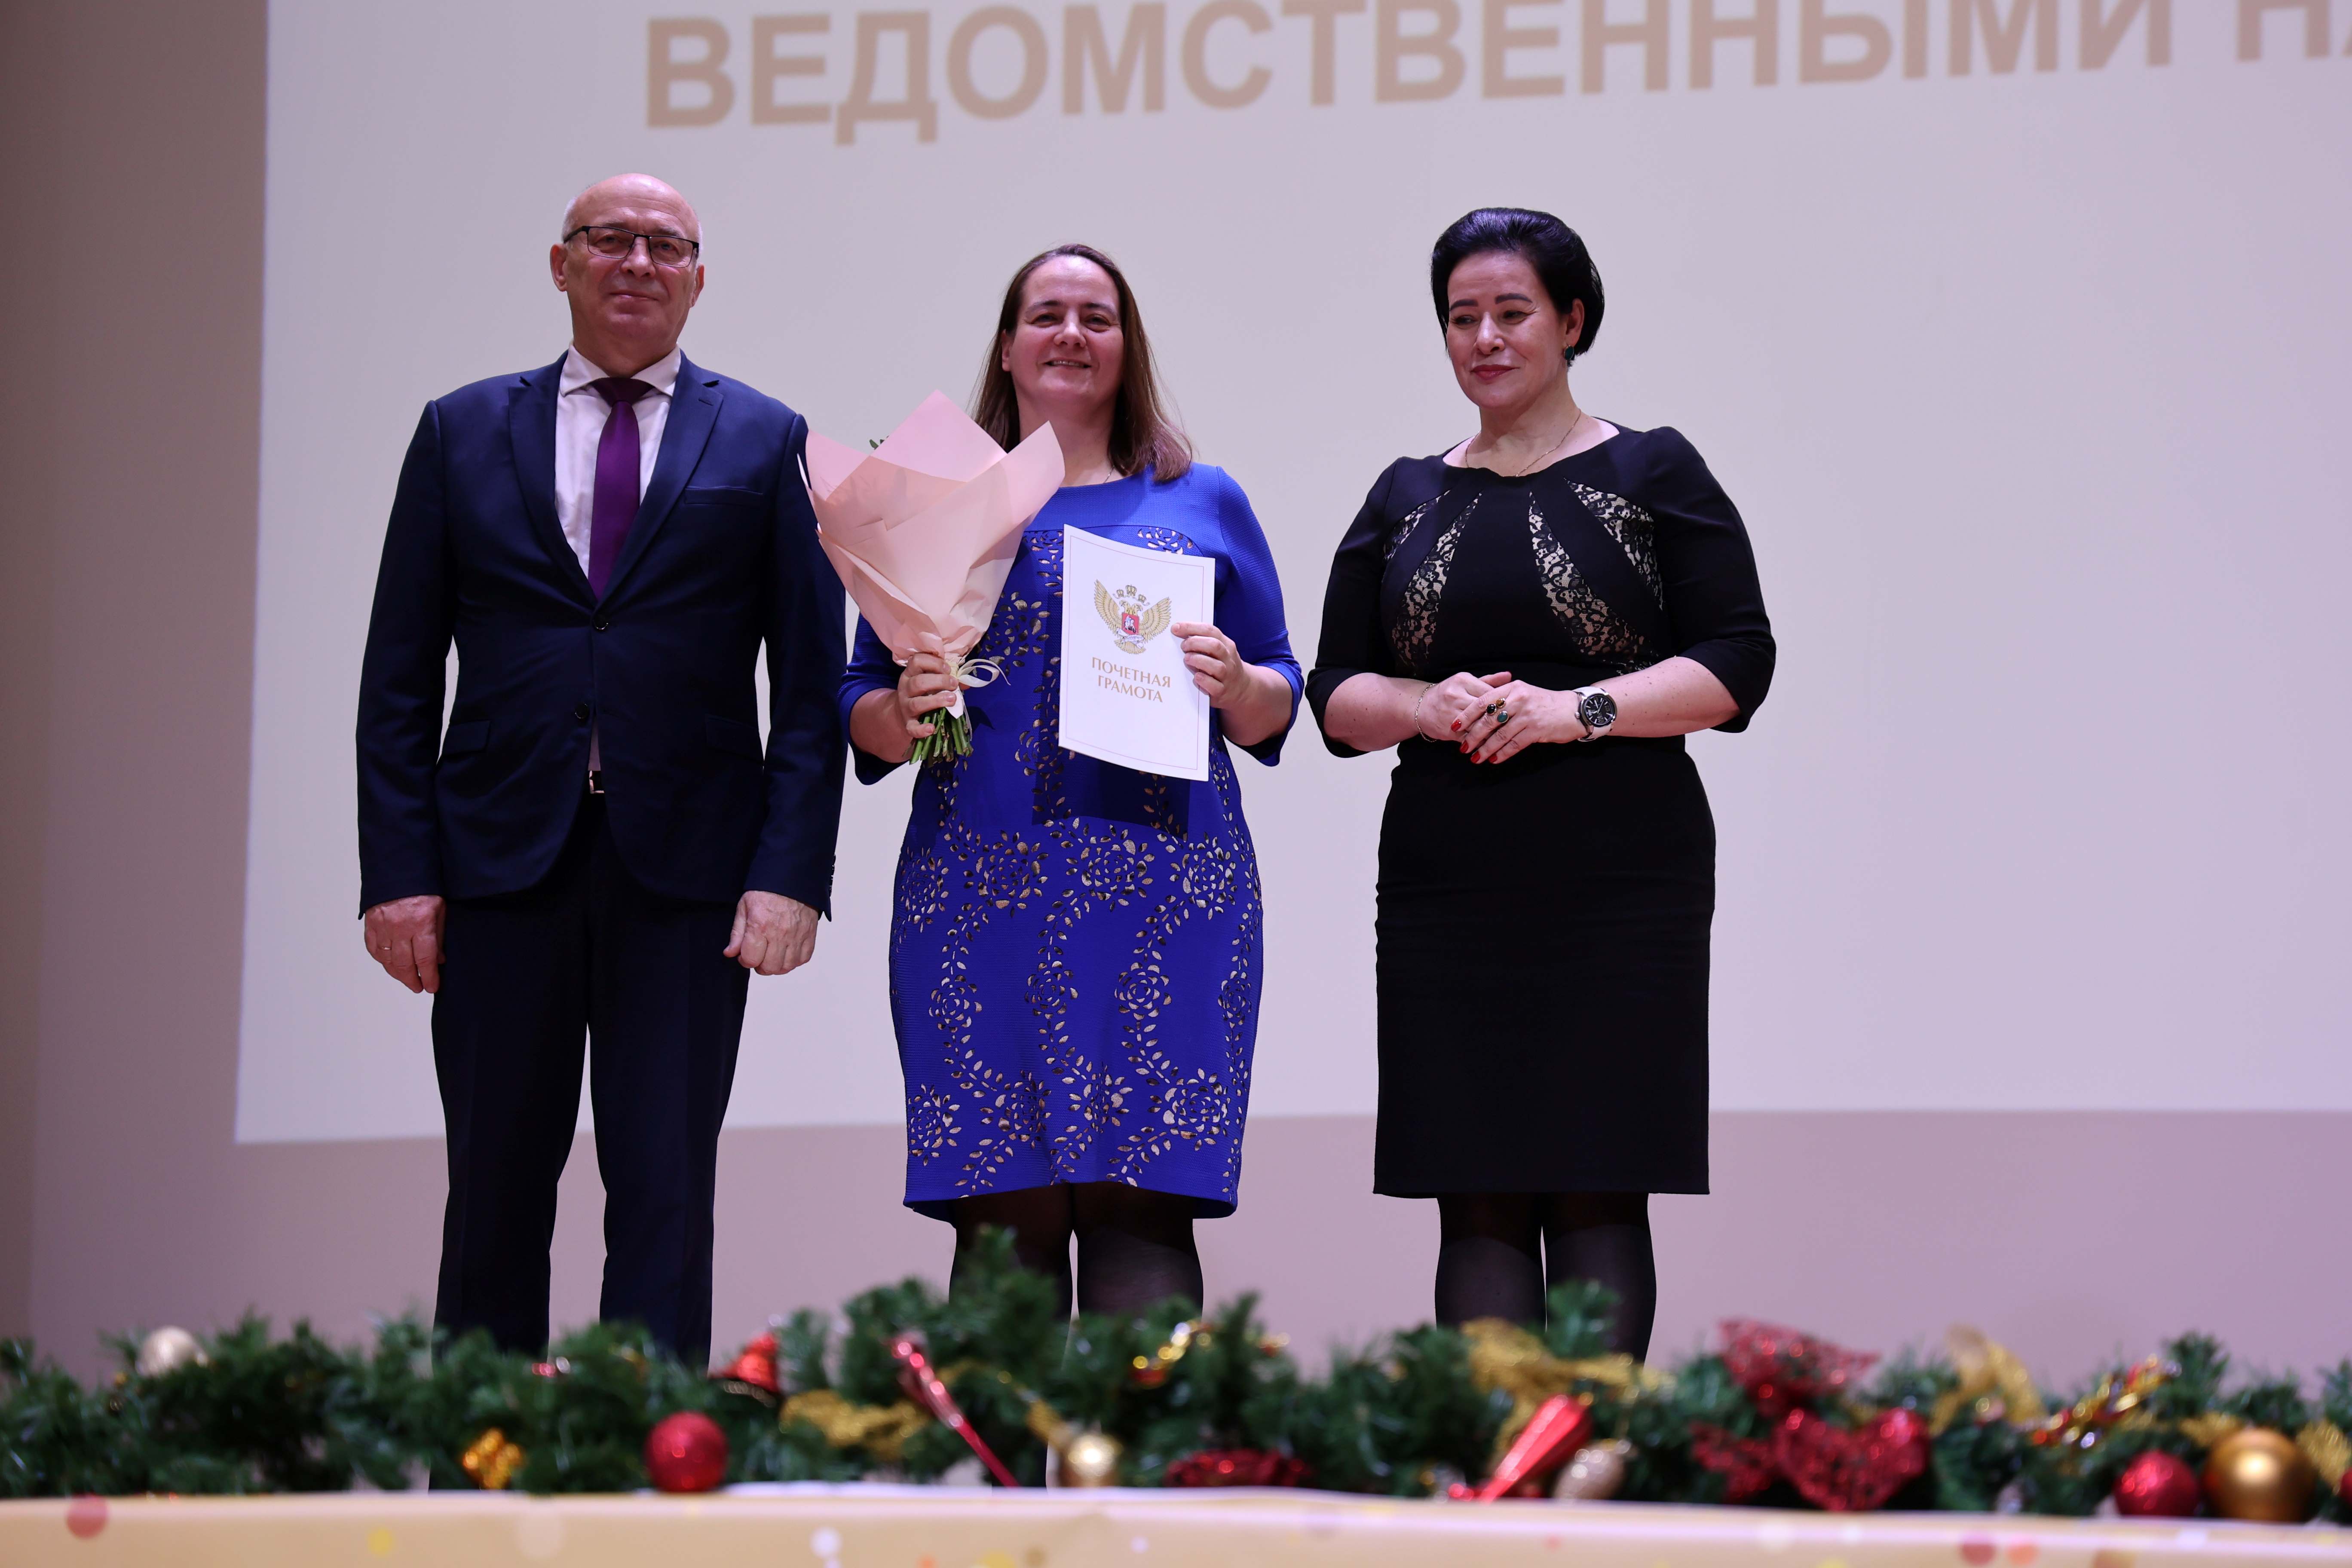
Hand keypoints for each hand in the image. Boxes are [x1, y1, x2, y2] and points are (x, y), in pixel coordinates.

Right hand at [362, 895, 446, 993]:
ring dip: (397, 974)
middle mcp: (399, 927)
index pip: (425, 959)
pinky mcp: (370, 923)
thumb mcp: (440, 909)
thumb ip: (439, 936)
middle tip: (419, 987)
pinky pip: (374, 948)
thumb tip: (439, 960)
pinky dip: (382, 959)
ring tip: (407, 979)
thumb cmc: (424, 887)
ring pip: (387, 960)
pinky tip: (390, 964)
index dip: (429, 977)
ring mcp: (382, 926)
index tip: (432, 987)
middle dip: (413, 980)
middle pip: (404, 964)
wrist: (399, 867)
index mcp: (420, 923)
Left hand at [725, 891, 818, 975]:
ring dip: (777, 965)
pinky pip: (803, 958)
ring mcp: (797, 935)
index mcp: (760, 926)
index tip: (745, 953)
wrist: (791, 877)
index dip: (745, 960)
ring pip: (787, 967)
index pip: (750, 959)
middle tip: (759, 956)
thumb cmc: (766, 891)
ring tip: (773, 955)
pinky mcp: (809, 934)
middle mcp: (779, 934)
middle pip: (769, 968)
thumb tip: (730, 953)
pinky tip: (787, 951)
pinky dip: (794, 960)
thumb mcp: (744, 908)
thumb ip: (737, 934)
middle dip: (760, 966)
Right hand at [896, 646, 957, 738]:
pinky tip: (932, 728)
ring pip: (917, 703)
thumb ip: (945, 677)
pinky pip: (912, 727)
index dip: (934, 663)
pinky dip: (921, 729)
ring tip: (952, 700)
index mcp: (910, 674)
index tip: (948, 669)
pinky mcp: (907, 723)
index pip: (916, 661)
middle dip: (940, 682)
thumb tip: (965, 681)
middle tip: (954, 684)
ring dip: (936, 701)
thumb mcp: (929, 680)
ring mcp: (905, 706)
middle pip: (919, 682)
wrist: (901, 711)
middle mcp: (905, 688)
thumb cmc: (922, 692)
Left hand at [1170, 622, 1247, 704]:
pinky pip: (1214, 686)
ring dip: (1198, 660)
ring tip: (1187, 659)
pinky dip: (1204, 681)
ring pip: (1216, 666)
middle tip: (1183, 646)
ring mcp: (1227, 675)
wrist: (1241, 687)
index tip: (1176, 628)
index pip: (1210, 631)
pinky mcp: (1222, 691)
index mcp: (1226, 645)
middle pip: (1214, 646)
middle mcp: (1228, 659)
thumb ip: (1203, 641)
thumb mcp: (1218, 651)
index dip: (1192, 628)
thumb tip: (1179, 632)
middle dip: (1195, 643)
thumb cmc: (1222, 665)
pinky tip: (1196, 677)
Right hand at [1413, 670, 1512, 740]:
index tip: (1515, 708)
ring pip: (1479, 725)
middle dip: (1502, 718)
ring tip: (1507, 735)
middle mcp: (1456, 695)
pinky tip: (1492, 743)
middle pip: (1486, 709)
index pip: (1490, 692)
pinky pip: (1471, 737)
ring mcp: (1451, 714)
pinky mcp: (1449, 731)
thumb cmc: (1447, 694)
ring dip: (1494, 732)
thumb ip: (1488, 681)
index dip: (1504, 702)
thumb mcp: (1465, 682)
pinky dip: (1482, 742)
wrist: (1420, 708)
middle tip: (1516, 724)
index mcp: (1462, 681)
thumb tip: (1509, 676)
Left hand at [1458, 680, 1588, 763]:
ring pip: (1499, 735)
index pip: (1482, 701)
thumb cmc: (1544, 703)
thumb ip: (1502, 697)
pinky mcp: (1536, 730)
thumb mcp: (1523, 692)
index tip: (1453, 726)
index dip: (1466, 715)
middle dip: (1472, 735)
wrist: (1574, 709)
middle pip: (1488, 720)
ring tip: (1475, 758)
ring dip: (1485, 749)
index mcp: (1512, 688)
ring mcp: (1528, 715)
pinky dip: (1502, 754)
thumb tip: (1477, 711)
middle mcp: (1519, 699)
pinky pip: (1514, 744)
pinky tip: (1493, 760)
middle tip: (1462, 747)